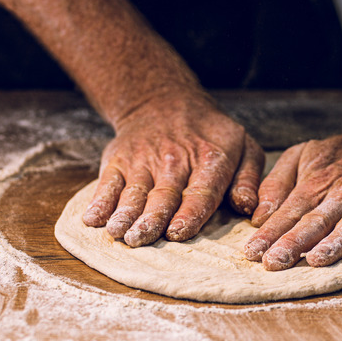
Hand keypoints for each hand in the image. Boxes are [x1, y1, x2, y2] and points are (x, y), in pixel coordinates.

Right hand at [81, 93, 263, 246]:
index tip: (178, 232)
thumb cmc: (211, 135)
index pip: (201, 190)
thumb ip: (248, 179)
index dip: (189, 212)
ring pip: (134, 191)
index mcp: (211, 158)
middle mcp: (175, 159)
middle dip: (151, 218)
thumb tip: (247, 207)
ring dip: (124, 213)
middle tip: (140, 238)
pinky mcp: (119, 160)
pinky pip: (108, 182)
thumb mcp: (243, 146)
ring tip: (117, 233)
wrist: (165, 101)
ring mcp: (143, 160)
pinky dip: (100, 201)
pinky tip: (93, 219)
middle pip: (163, 195)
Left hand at [243, 125, 341, 269]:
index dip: (271, 233)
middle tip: (274, 263)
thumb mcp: (306, 154)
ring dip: (335, 243)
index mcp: (317, 183)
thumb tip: (259, 216)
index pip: (290, 211)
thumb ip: (278, 183)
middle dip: (294, 242)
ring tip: (317, 260)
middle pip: (317, 220)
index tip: (251, 253)